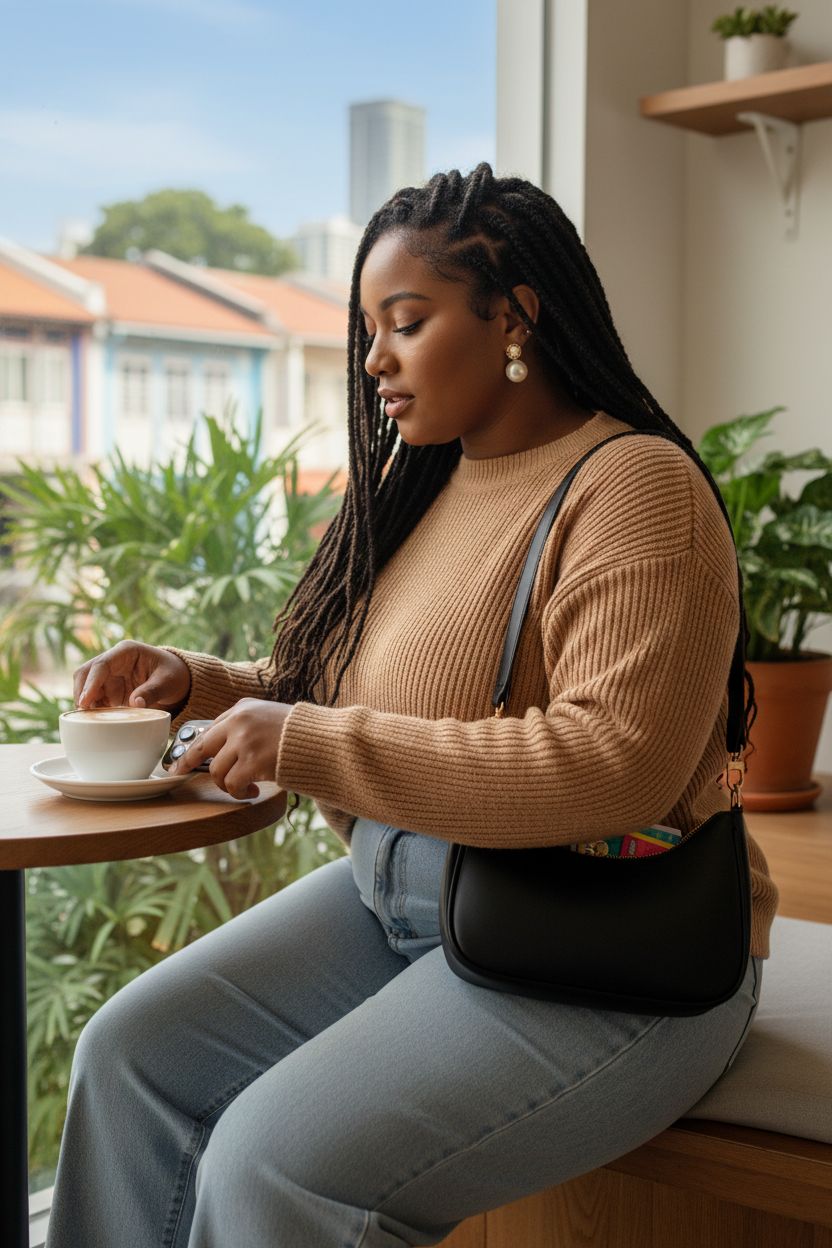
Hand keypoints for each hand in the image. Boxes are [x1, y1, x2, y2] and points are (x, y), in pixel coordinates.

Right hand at [73, 640, 191, 712]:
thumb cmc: (173, 674)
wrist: (178, 679)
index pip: (101, 665)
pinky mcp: (110, 690)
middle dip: (81, 692)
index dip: (91, 683)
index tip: (85, 701)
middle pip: (86, 673)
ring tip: (88, 721)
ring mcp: (110, 676)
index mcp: (126, 651)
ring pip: (86, 687)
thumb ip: (151, 691)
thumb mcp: (167, 682)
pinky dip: (93, 710)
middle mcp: (113, 661)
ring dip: (85, 703)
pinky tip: (95, 722)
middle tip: (82, 714)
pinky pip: (95, 699)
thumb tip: (134, 704)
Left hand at [168, 698, 293, 800]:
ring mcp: (244, 740)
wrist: (325, 739)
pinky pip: (232, 783)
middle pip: (201, 746)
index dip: (194, 747)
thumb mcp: (269, 718)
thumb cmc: (302, 733)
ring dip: (227, 785)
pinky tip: (251, 792)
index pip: (210, 729)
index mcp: (242, 708)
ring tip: (243, 788)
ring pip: (216, 770)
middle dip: (186, 763)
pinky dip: (239, 793)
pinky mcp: (252, 760)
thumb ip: (246, 728)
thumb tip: (222, 750)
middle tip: (179, 774)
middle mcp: (239, 720)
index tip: (183, 760)